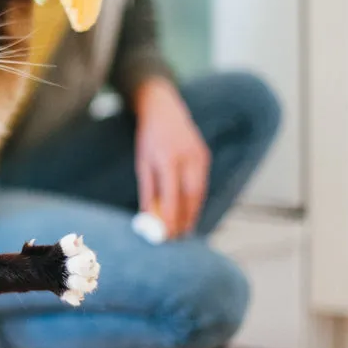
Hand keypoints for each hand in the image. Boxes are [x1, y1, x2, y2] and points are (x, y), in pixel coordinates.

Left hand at [133, 78, 209, 238]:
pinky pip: (202, 183)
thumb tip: (149, 219)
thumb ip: (148, 191)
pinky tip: (189, 211)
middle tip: (178, 237)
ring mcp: (200, 155)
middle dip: (186, 219)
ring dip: (193, 212)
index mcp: (168, 158)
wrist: (165, 110)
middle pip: (191, 196)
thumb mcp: (143, 163)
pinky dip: (196, 200)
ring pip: (200, 191)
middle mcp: (188, 157)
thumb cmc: (149, 139)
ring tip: (184, 229)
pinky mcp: (205, 156)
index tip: (167, 234)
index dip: (171, 216)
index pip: (172, 194)